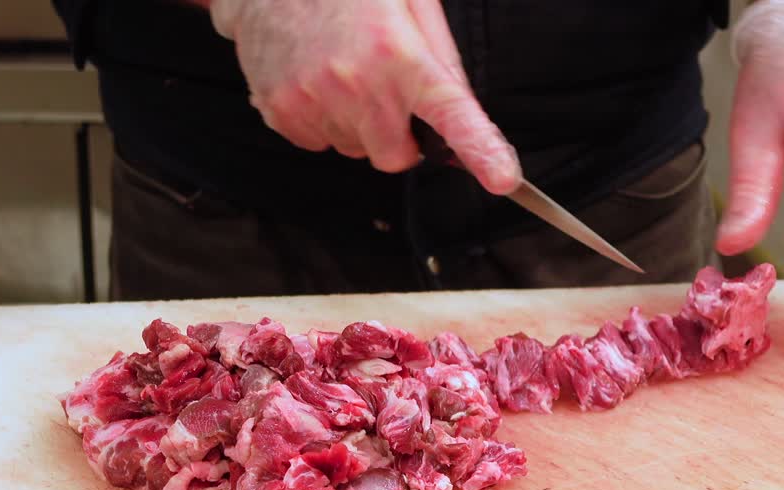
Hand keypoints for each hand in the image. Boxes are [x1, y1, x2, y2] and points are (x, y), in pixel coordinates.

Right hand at [208, 0, 521, 194]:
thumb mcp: (410, 2)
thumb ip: (440, 57)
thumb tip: (462, 105)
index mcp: (400, 54)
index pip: (452, 115)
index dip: (481, 151)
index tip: (502, 178)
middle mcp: (358, 84)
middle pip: (396, 157)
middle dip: (399, 138)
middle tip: (386, 92)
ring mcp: (315, 101)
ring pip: (356, 149)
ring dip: (357, 125)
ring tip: (342, 70)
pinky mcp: (281, 112)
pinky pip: (318, 143)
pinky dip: (322, 120)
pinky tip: (316, 79)